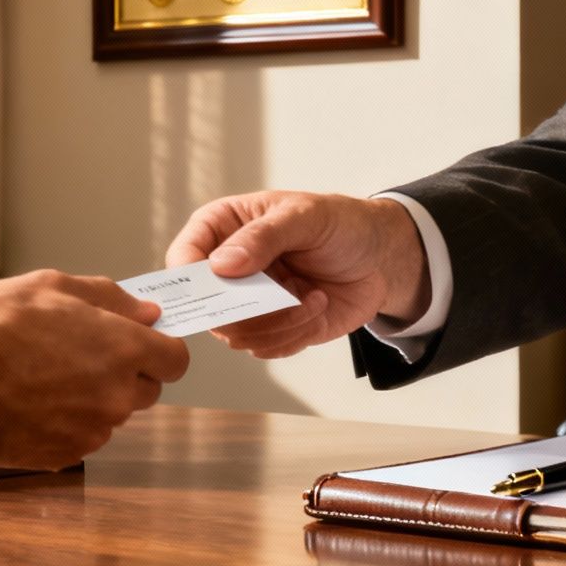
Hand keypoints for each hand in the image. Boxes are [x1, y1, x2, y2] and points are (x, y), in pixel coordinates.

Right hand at [0, 270, 188, 470]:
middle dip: (126, 374)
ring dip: (93, 399)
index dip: (160, 350)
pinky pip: (80, 438)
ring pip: (111, 415)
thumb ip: (110, 299)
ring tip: (44, 377)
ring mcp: (91, 431)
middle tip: (81, 355)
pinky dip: (65, 424)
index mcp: (122, 349)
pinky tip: (30, 402)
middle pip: (147, 391)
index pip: (176, 360)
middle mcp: (115, 396)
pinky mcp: (63, 456)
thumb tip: (146, 313)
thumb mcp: (52, 286)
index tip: (141, 343)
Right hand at [165, 191, 429, 358]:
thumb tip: (221, 265)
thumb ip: (263, 236)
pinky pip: (266, 348)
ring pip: (237, 335)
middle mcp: (229, 270)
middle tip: (282, 296)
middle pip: (207, 306)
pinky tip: (317, 306)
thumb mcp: (305, 216)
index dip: (192, 278)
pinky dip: (296, 334)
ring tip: (313, 297)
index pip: (184, 257)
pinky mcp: (272, 329)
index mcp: (223, 228)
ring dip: (279, 322)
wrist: (381, 257)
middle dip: (247, 310)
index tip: (219, 287)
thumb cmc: (341, 224)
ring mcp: (249, 303)